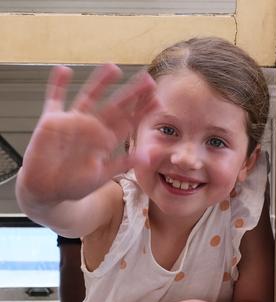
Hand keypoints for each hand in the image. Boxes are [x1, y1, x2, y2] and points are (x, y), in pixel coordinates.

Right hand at [20, 64, 157, 202]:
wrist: (46, 190)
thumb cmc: (75, 184)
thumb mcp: (102, 175)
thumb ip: (122, 164)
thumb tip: (147, 158)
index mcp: (106, 139)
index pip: (128, 121)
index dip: (142, 111)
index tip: (158, 100)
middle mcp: (92, 126)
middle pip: (115, 105)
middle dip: (131, 93)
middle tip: (148, 79)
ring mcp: (72, 121)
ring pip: (89, 96)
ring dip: (100, 83)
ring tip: (113, 67)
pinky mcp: (51, 121)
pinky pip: (54, 99)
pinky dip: (57, 85)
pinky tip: (63, 70)